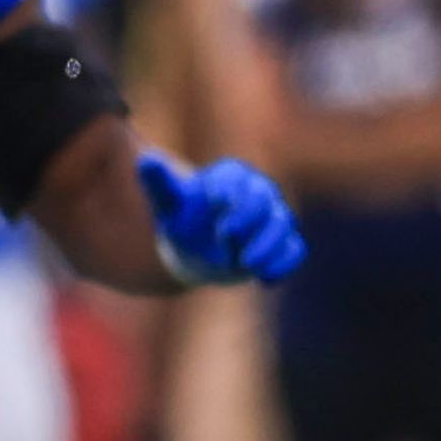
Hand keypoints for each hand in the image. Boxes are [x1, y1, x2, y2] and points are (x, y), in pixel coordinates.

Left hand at [139, 152, 305, 287]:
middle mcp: (259, 192)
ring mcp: (274, 218)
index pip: (237, 183)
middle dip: (249, 223)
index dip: (230, 201)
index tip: (216, 224)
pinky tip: (264, 280)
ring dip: (266, 247)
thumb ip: (159, 182)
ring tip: (246, 265)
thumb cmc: (182, 222)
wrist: (196, 252)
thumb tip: (146, 159)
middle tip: (228, 241)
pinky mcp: (284, 243)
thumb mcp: (168, 204)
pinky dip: (283, 265)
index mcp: (231, 176)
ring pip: (283, 225)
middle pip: (264, 202)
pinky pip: (294, 251)